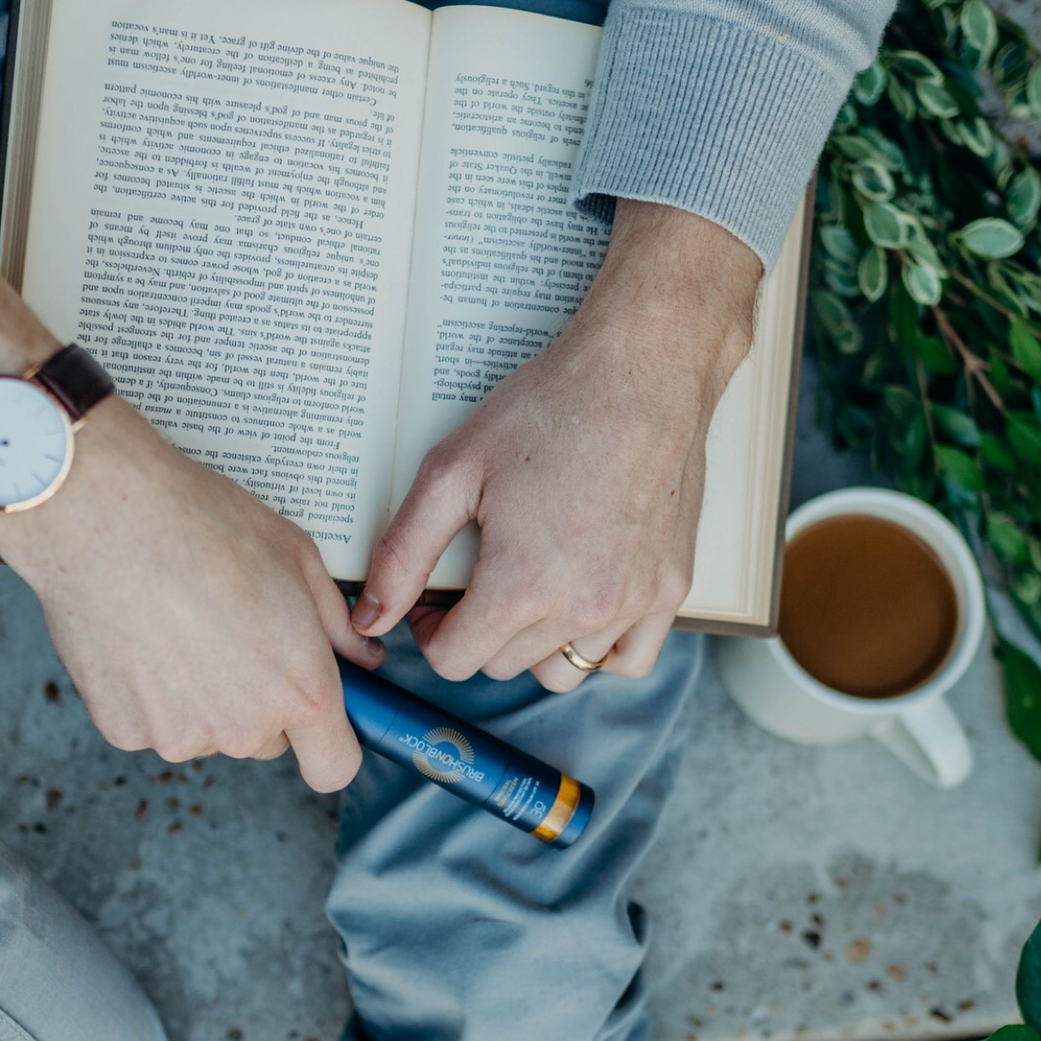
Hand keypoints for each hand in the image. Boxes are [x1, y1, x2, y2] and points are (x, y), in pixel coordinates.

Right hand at [0, 396, 378, 789]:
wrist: (103, 516)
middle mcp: (243, 728)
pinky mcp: (124, 731)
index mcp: (301, 692)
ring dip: (202, 697)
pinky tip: (142, 636)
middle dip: (260, 702)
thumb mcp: (296, 560)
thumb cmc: (203, 525)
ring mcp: (180, 735)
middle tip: (234, 636)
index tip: (318, 718)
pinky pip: (153, 722)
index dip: (330, 745)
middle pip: (266, 741)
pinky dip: (150, 693)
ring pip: (207, 732)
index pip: (333, 768)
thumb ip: (337, 624)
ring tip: (180, 626)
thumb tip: (361, 657)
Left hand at [353, 203, 760, 689]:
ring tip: (530, 587)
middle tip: (477, 577)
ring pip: (562, 670)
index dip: (431, 629)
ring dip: (534, 643)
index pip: (454, 661)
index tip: (436, 596)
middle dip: (477, 631)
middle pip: (502, 666)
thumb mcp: (451, 473)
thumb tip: (369, 619)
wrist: (642, 369)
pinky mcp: (670, 588)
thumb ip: (403, 554)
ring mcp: (633, 602)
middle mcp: (581, 608)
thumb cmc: (547, 408)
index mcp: (521, 586)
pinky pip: (628, 660)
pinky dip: (600, 648)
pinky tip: (583, 605)